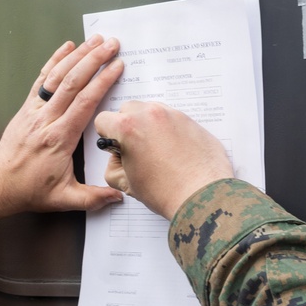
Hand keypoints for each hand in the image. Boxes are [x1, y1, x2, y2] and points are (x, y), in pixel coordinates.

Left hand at [0, 36, 124, 219]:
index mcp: (59, 139)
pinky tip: (67, 47)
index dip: (102, 82)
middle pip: (72, 82)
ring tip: (95, 40)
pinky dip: (54, 61)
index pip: (84, 103)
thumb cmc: (30, 190)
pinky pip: (41, 80)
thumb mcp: (64, 199)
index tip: (117, 67)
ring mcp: (34, 111)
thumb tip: (119, 196)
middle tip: (112, 44)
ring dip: (77, 56)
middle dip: (93, 60)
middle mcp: (46, 120)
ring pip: (56, 76)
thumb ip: (92, 198)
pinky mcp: (26, 108)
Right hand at [94, 101, 234, 220]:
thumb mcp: (126, 183)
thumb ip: (114, 165)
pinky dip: (170, 131)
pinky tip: (175, 152)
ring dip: (149, 125)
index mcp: (128, 127)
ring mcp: (173, 115)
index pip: (104, 119)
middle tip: (136, 148)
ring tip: (158, 151)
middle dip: (128, 126)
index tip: (114, 144)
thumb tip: (119, 157)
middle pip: (128, 110)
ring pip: (152, 111)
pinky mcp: (191, 121)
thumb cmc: (166, 192)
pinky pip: (173, 120)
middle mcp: (150, 115)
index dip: (107, 135)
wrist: (201, 196)